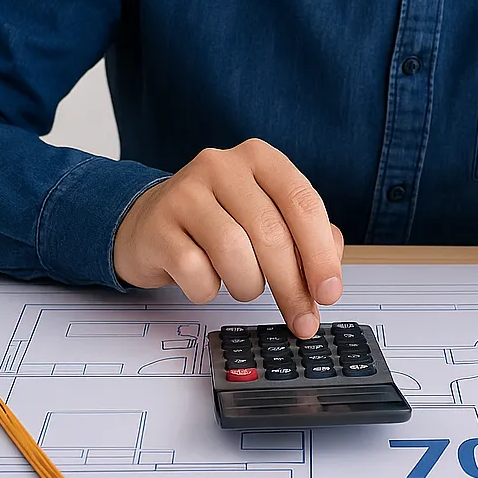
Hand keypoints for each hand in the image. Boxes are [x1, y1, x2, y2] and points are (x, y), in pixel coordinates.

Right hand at [113, 139, 344, 337]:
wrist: (148, 223)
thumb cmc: (221, 222)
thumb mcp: (268, 216)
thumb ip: (308, 239)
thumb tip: (327, 278)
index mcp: (259, 157)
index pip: (302, 203)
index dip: (321, 253)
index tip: (329, 293)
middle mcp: (221, 165)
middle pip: (270, 233)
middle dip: (292, 286)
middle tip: (302, 319)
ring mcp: (184, 193)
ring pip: (235, 254)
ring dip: (247, 286)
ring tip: (242, 283)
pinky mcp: (157, 226)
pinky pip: (196, 273)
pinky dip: (209, 289)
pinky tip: (205, 278)